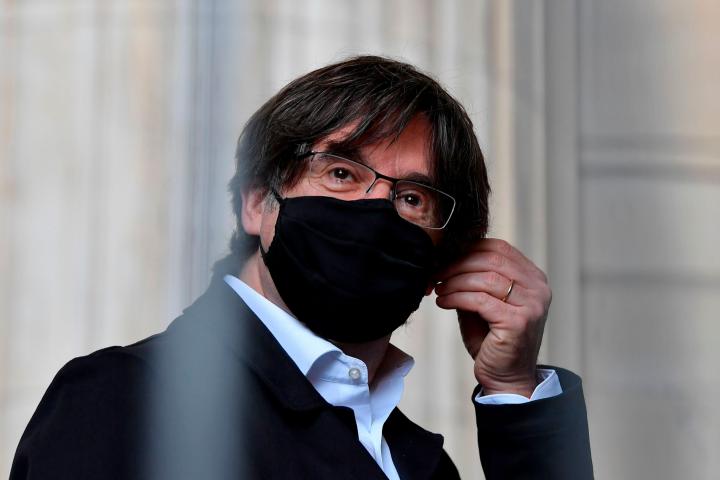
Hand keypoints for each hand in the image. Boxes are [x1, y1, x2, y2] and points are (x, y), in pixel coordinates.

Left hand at [433, 238, 550, 397]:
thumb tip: (446, 257)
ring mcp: (531, 305)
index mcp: (533, 278)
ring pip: (484, 278)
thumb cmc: (493, 340)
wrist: (506, 378)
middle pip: (491, 259)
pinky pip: (480, 300)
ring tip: (438, 289)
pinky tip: (443, 302)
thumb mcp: (485, 301)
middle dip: (458, 264)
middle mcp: (538, 288)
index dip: (468, 249)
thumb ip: (475, 279)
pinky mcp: (517, 322)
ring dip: (454, 281)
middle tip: (436, 273)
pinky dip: (457, 297)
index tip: (444, 258)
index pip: (499, 248)